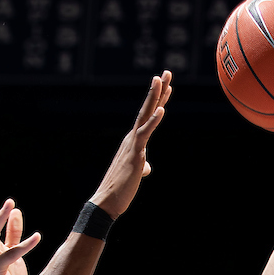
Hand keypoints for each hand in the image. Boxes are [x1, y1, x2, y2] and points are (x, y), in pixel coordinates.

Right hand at [89, 70, 172, 218]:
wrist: (107, 202)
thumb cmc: (120, 190)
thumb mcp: (134, 175)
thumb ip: (141, 167)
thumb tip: (146, 167)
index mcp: (133, 142)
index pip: (148, 116)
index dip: (158, 100)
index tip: (166, 85)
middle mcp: (132, 138)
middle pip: (148, 109)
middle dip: (158, 90)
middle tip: (166, 72)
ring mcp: (133, 144)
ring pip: (145, 115)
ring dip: (154, 96)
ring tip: (161, 79)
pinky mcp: (135, 153)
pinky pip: (145, 134)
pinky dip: (154, 121)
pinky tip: (162, 109)